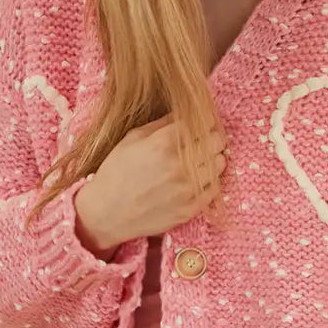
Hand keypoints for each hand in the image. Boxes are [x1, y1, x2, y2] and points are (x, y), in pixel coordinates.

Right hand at [74, 113, 228, 252]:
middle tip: (204, 142)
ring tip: (201, 161)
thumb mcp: (134, 137)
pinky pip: (215, 188)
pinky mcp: (191, 208)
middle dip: (213, 138)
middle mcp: (180, 164)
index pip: (204, 122)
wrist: (108, 213)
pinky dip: (211, 181)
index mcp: (165, 142)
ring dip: (214, 159)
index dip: (206, 121)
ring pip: (220, 164)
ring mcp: (188, 188)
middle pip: (217, 141)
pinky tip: (198, 179)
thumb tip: (186, 114)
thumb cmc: (117, 172)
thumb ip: (163, 123)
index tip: (203, 124)